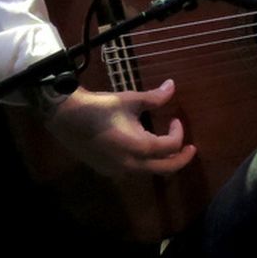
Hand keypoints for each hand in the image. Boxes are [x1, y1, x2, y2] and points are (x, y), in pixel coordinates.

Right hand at [42, 79, 196, 176]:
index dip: (178, 132)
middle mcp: (131, 165)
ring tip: (165, 146)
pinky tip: (140, 147)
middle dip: (180, 159)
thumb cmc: (100, 106)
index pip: (171, 147)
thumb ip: (154, 98)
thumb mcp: (129, 100)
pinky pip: (133, 171)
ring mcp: (118, 171)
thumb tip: (172, 86)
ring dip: (161, 161)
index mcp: (140, 148)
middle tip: (190, 148)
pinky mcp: (107, 170)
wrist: (66, 117)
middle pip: (165, 169)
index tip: (174, 119)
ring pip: (149, 172)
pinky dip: (144, 162)